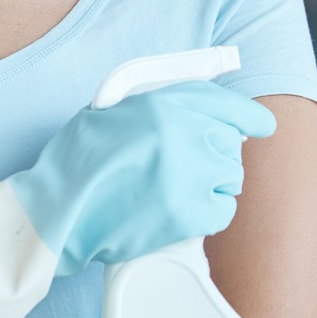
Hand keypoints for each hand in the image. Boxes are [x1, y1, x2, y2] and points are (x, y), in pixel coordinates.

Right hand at [9, 80, 276, 273]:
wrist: (56, 210)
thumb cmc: (76, 163)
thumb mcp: (110, 111)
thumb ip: (155, 107)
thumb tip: (197, 111)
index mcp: (162, 103)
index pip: (227, 105)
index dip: (248, 118)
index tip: (260, 126)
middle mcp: (183, 132)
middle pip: (229, 143)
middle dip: (212, 156)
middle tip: (181, 171)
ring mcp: (190, 173)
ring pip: (229, 178)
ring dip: (208, 186)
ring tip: (171, 194)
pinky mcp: (191, 212)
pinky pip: (222, 211)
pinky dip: (205, 215)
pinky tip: (174, 214)